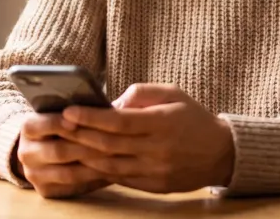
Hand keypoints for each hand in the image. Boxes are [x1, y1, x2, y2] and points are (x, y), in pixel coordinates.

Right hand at [15, 113, 112, 198]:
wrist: (47, 150)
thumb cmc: (64, 126)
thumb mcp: (65, 113)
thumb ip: (80, 110)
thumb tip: (117, 101)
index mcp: (28, 129)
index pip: (38, 125)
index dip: (58, 123)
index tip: (77, 122)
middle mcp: (26, 153)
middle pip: (58, 151)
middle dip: (87, 147)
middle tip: (113, 142)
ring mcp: (34, 174)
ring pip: (67, 173)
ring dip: (94, 166)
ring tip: (116, 158)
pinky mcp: (45, 190)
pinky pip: (72, 187)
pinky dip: (92, 180)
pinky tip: (108, 172)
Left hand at [59, 83, 234, 193]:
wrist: (221, 153)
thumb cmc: (193, 118)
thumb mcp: (172, 93)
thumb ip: (141, 93)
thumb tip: (110, 103)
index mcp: (162, 123)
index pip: (119, 122)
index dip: (91, 117)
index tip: (69, 111)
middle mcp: (158, 150)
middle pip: (109, 145)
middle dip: (80, 135)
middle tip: (58, 126)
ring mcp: (155, 171)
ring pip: (110, 165)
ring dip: (84, 155)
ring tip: (64, 144)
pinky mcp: (153, 186)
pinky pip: (119, 178)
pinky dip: (99, 169)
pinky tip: (84, 160)